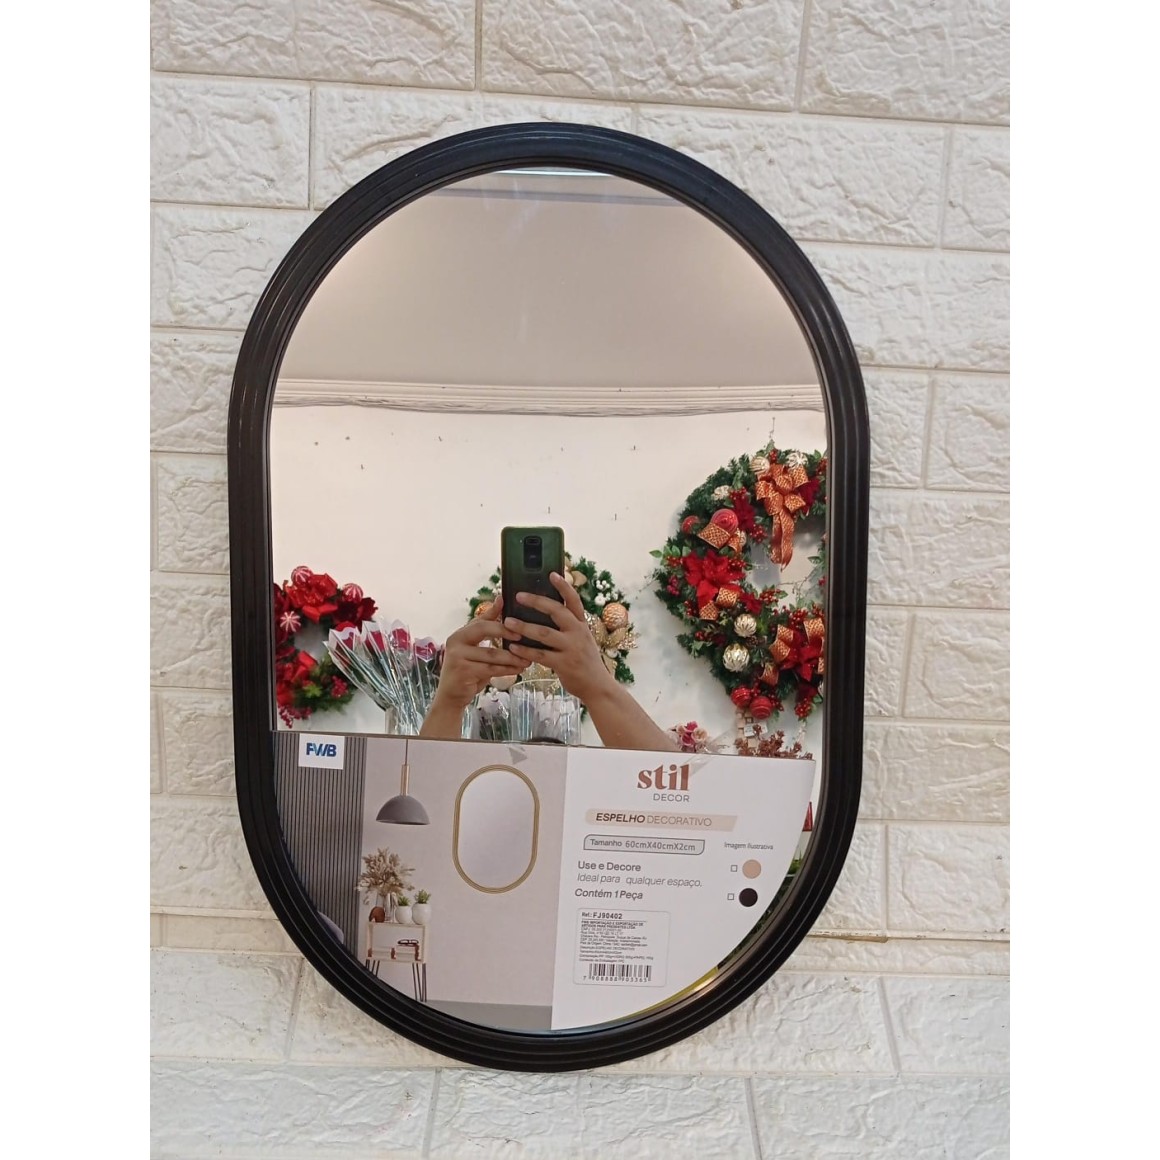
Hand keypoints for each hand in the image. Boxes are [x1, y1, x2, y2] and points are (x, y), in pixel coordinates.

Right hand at [430, 599, 527, 713]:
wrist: (451, 696)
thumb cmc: (467, 669)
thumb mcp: (475, 647)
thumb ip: (486, 627)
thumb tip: (500, 599)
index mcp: (460, 634)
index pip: (480, 619)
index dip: (497, 614)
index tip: (516, 616)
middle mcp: (455, 641)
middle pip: (483, 630)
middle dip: (505, 631)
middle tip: (523, 635)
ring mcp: (457, 657)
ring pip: (491, 654)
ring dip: (512, 656)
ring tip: (527, 658)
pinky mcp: (464, 671)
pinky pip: (491, 669)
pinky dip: (507, 669)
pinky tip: (518, 669)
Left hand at [506, 572, 613, 703]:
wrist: (597, 686)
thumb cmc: (585, 661)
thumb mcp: (582, 639)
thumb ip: (569, 627)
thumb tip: (548, 612)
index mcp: (582, 624)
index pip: (574, 600)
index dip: (564, 586)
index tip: (552, 574)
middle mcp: (578, 633)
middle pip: (557, 611)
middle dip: (537, 602)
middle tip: (519, 595)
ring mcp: (571, 648)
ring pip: (544, 633)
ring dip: (524, 626)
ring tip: (507, 622)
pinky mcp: (564, 664)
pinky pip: (540, 655)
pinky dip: (524, 650)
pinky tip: (512, 647)